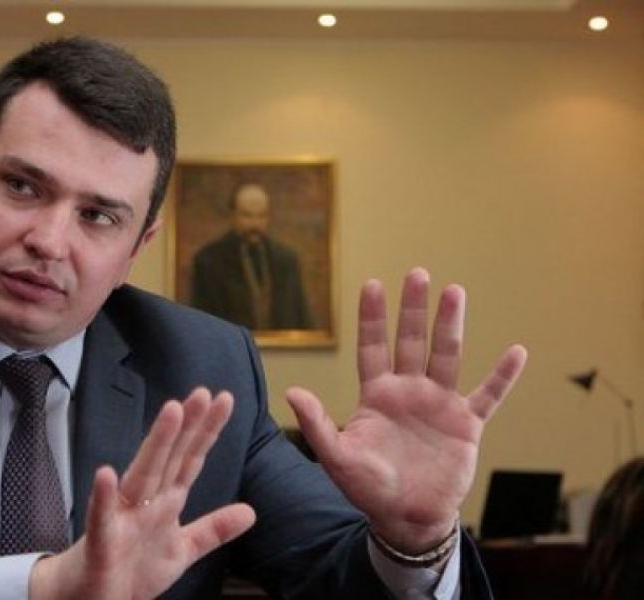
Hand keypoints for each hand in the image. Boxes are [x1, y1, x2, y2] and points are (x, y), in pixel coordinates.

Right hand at [30, 388, 256, 598]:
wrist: (92, 599)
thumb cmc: (131, 570)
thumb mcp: (182, 550)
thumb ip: (213, 529)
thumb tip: (250, 511)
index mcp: (164, 502)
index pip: (190, 460)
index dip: (207, 431)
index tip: (224, 400)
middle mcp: (144, 501)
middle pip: (169, 458)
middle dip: (186, 426)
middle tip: (203, 393)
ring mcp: (121, 518)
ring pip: (141, 475)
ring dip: (156, 444)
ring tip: (171, 413)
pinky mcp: (101, 541)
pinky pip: (101, 517)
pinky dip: (103, 496)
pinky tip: (106, 474)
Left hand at [287, 268, 526, 552]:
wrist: (406, 518)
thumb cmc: (368, 488)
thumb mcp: (338, 458)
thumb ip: (318, 424)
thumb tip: (292, 391)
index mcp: (376, 395)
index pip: (372, 347)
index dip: (372, 317)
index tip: (372, 284)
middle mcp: (408, 391)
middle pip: (411, 341)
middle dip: (413, 309)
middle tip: (417, 274)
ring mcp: (439, 404)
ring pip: (446, 356)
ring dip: (451, 325)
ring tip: (455, 291)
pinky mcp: (466, 425)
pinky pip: (488, 395)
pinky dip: (502, 376)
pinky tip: (517, 351)